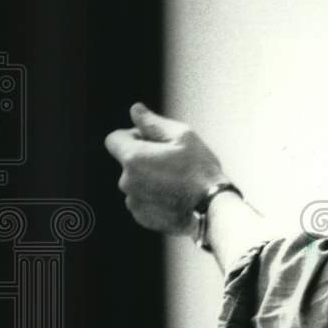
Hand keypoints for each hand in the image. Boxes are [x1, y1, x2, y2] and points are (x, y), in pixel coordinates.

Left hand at [104, 103, 226, 234]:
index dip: (133, 135)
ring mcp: (134, 201)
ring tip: (178, 182)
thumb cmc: (200, 170)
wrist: (212, 209)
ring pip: (135, 182)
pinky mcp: (142, 217)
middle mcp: (127, 181)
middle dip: (145, 158)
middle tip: (174, 162)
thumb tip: (135, 110)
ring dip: (149, 178)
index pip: (114, 139)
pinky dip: (154, 196)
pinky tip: (176, 197)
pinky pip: (142, 200)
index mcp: (133, 158)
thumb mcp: (182, 136)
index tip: (154, 141)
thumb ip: (153, 123)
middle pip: (128, 161)